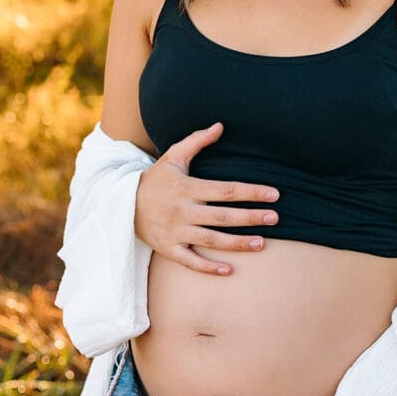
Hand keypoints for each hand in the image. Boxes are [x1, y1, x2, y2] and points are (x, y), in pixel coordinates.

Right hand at [134, 123, 279, 274]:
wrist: (121, 204)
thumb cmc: (155, 179)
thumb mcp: (173, 157)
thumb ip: (197, 141)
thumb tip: (220, 125)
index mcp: (187, 188)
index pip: (226, 190)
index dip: (251, 192)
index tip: (274, 194)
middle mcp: (183, 211)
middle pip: (223, 216)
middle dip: (251, 218)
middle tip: (275, 218)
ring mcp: (176, 231)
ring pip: (211, 240)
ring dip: (237, 243)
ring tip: (262, 243)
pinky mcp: (168, 248)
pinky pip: (190, 261)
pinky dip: (208, 267)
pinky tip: (229, 270)